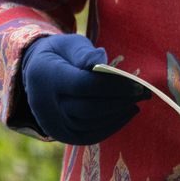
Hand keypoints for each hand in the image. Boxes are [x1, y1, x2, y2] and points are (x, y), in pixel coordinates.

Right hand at [20, 34, 149, 144]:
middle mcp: (44, 105)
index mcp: (46, 75)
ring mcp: (51, 124)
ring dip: (118, 115)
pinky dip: (110, 127)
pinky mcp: (60, 135)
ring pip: (89, 124)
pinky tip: (126, 114)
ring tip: (137, 102)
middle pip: (88, 108)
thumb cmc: (60, 54)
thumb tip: (102, 60)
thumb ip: (85, 53)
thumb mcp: (70, 44)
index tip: (137, 83)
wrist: (36, 76)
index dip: (114, 85)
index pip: (84, 84)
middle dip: (120, 101)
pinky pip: (88, 136)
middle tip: (144, 93)